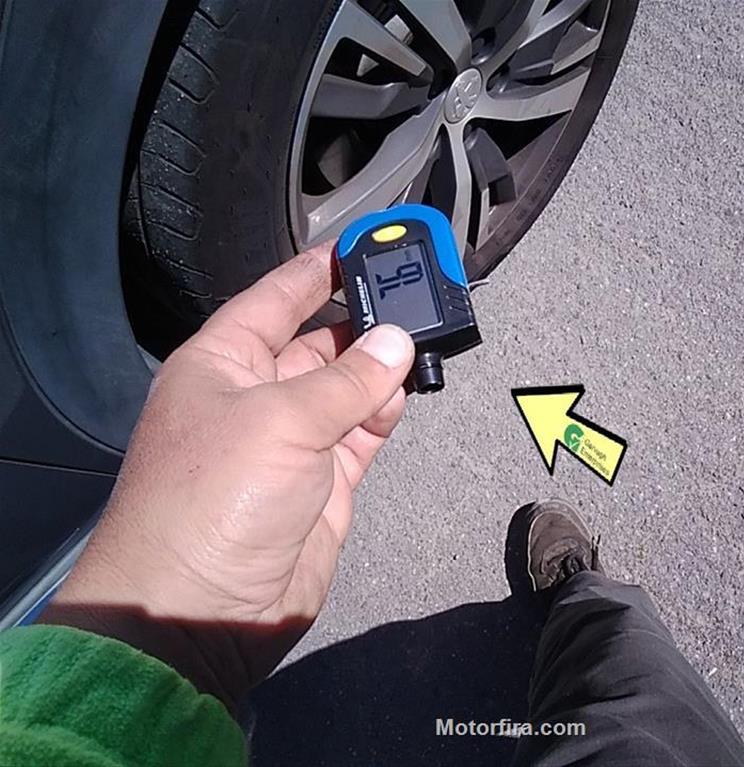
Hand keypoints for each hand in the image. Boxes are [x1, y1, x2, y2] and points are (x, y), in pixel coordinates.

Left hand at [42, 245, 413, 709]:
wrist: (202, 612)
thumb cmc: (213, 501)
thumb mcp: (279, 421)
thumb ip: (347, 380)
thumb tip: (398, 343)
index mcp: (222, 363)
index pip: (277, 297)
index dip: (319, 269)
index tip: (363, 244)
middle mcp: (255, 395)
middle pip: (319, 340)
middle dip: (363, 320)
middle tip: (416, 294)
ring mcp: (292, 439)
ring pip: (348, 386)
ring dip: (381, 367)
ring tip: (422, 343)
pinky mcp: (324, 481)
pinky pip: (362, 429)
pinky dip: (385, 410)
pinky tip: (404, 392)